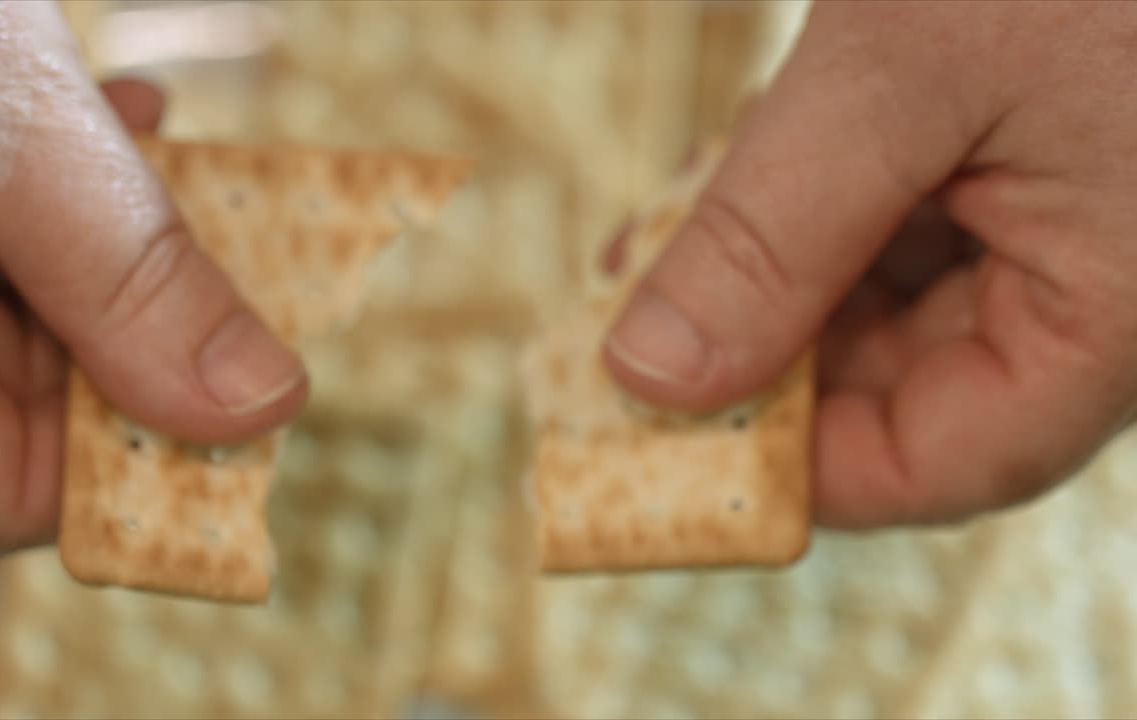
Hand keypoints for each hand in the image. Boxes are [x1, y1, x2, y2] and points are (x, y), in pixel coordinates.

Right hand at [0, 1, 305, 557]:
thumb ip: (123, 269)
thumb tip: (258, 403)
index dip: (132, 454)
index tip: (255, 396)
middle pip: (10, 412)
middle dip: (135, 333)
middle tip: (229, 262)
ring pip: (4, 329)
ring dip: (104, 255)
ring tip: (153, 149)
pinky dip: (47, 204)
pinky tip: (97, 120)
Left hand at [603, 1, 1136, 529]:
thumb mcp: (905, 76)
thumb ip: (772, 238)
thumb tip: (648, 376)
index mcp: (1116, 305)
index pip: (949, 459)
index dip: (801, 470)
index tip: (664, 442)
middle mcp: (1095, 279)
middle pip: (901, 384)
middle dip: (751, 364)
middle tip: (616, 344)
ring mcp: (1056, 211)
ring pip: (882, 302)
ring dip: (758, 287)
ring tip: (639, 262)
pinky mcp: (1015, 145)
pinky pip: (893, 216)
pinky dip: (798, 212)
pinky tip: (710, 192)